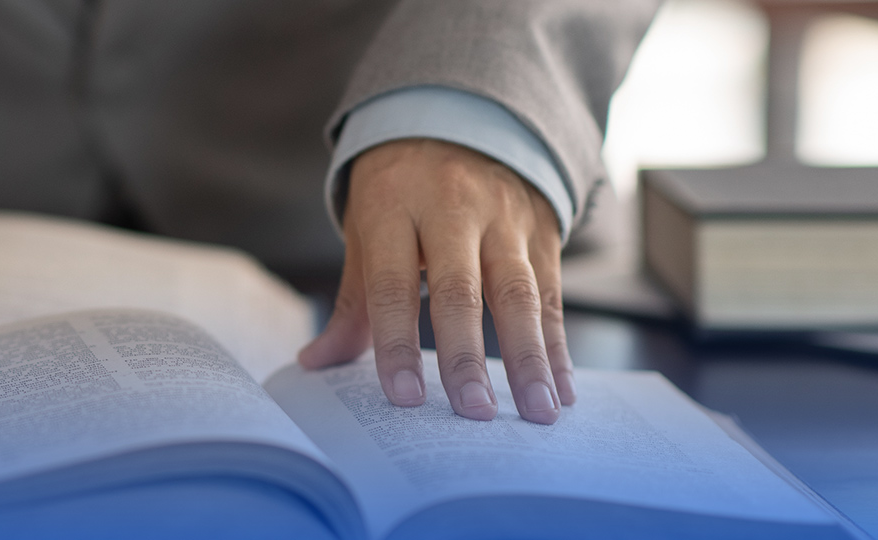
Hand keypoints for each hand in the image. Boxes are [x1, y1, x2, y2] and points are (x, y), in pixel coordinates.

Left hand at [297, 139, 572, 423]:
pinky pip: (552, 292)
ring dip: (528, 356)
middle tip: (473, 411)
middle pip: (459, 290)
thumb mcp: (367, 230)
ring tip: (536, 410)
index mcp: (394, 206)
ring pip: (518, 292)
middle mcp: (452, 209)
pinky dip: (557, 343)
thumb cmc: (401, 190)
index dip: (397, 342)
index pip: (391, 284)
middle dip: (466, 356)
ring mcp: (503, 218)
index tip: (404, 396)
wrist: (461, 117)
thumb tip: (316, 363)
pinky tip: (561, 386)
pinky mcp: (542, 229)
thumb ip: (354, 303)